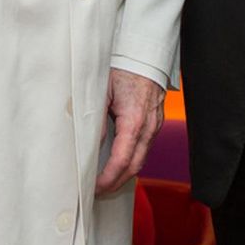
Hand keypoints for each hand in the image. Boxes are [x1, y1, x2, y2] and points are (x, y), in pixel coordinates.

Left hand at [94, 69, 164, 195]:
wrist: (145, 53)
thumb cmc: (124, 68)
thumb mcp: (102, 91)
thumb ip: (95, 119)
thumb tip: (88, 145)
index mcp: (134, 121)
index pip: (122, 160)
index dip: (108, 178)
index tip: (94, 187)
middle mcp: (148, 127)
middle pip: (134, 166)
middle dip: (116, 183)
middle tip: (97, 191)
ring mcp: (155, 125)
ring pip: (141, 158)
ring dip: (124, 173)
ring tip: (106, 180)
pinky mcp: (155, 121)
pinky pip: (145, 147)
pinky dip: (132, 159)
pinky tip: (119, 161)